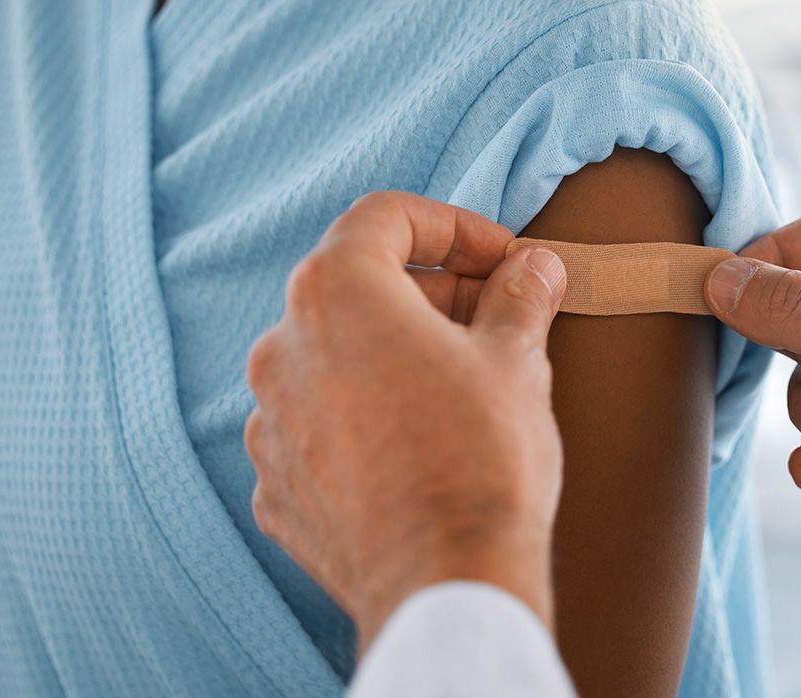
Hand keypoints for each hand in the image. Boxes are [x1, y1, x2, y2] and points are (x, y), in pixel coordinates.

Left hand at [245, 192, 567, 649]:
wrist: (446, 582)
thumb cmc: (482, 458)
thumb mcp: (517, 359)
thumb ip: (519, 296)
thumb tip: (532, 267)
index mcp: (335, 292)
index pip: (386, 217)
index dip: (454, 227)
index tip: (502, 260)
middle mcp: (281, 347)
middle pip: (357, 287)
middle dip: (431, 294)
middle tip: (498, 318)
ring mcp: (269, 421)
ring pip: (334, 359)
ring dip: (394, 357)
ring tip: (461, 387)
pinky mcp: (275, 486)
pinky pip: (320, 427)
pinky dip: (365, 420)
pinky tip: (420, 446)